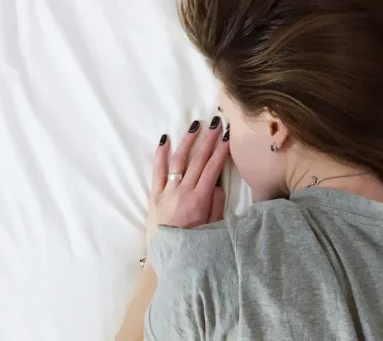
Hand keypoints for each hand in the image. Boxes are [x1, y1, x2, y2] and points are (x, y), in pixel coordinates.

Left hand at [145, 120, 228, 248]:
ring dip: (187, 141)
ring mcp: (167, 192)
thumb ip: (217, 205)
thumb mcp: (213, 227)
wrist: (168, 259)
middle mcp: (183, 192)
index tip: (227, 136)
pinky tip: (165, 140)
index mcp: (200, 199)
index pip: (213, 168)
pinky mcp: (154, 196)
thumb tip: (219, 184)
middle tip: (216, 123)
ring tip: (195, 126)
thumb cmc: (194, 245)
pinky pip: (157, 172)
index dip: (221, 150)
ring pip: (178, 161)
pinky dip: (160, 154)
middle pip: (198, 160)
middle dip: (208, 139)